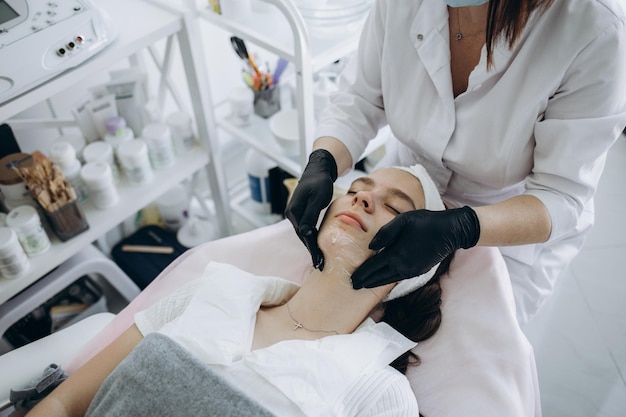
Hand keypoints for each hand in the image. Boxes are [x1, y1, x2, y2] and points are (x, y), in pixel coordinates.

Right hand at [284, 149, 337, 269]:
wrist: (319, 170)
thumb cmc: (319, 182)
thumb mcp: (316, 198)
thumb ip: (310, 216)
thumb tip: (305, 233)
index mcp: (294, 212)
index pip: (303, 235)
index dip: (312, 249)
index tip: (319, 261)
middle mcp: (292, 214)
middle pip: (302, 236)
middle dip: (311, 250)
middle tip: (320, 265)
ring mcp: (295, 214)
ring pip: (304, 234)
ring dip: (311, 246)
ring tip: (319, 260)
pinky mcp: (301, 213)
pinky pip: (306, 228)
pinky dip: (311, 237)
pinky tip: (316, 246)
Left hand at [351, 206, 479, 288]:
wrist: (450, 231)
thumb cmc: (425, 222)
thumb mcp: (403, 221)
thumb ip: (385, 233)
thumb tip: (371, 247)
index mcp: (396, 254)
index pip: (373, 267)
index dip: (362, 274)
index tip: (351, 280)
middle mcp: (403, 266)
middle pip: (379, 278)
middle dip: (366, 282)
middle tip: (353, 286)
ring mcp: (412, 271)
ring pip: (389, 280)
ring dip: (376, 283)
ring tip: (365, 285)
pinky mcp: (419, 271)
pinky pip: (399, 278)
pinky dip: (388, 280)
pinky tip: (383, 279)